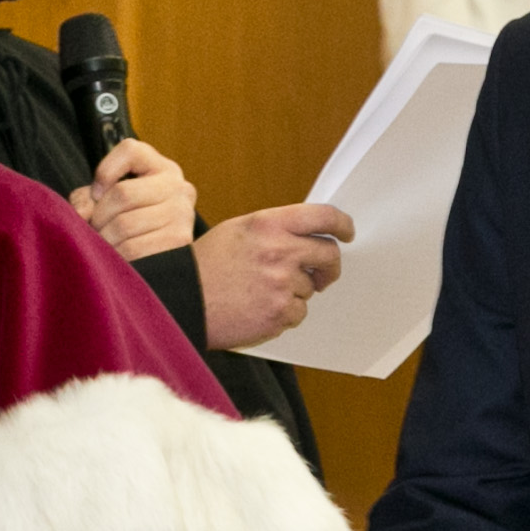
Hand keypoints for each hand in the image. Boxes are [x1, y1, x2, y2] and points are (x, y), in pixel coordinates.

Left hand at [69, 138, 197, 259]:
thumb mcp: (111, 203)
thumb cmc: (138, 228)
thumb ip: (89, 198)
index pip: (130, 150)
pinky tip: (118, 258)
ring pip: (124, 224)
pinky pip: (134, 247)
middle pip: (122, 193)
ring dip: (106, 239)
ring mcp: (181, 212)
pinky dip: (117, 256)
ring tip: (105, 245)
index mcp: (161, 168)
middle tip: (96, 230)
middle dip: (99, 216)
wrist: (170, 262)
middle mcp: (177, 186)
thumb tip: (82, 212)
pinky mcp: (180, 239)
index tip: (97, 194)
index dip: (105, 171)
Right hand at [194, 204, 352, 348]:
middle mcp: (281, 250)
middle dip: (329, 267)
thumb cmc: (205, 266)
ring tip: (260, 293)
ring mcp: (283, 284)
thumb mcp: (238, 231)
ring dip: (295, 292)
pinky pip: (298, 313)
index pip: (323, 217)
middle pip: (329, 255)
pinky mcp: (280, 313)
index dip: (342, 225)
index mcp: (269, 224)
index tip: (347, 233)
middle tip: (322, 274)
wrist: (182, 300)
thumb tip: (306, 237)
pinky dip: (283, 314)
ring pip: (310, 288)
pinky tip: (257, 309)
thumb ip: (275, 229)